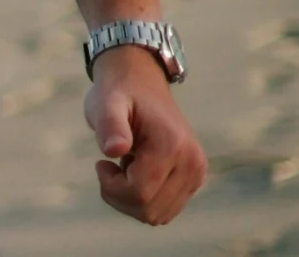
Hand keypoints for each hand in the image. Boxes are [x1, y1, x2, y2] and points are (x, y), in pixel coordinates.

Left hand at [83, 46, 205, 224]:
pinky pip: (165, 209)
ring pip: (158, 215)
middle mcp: (192, 164)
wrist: (141, 83)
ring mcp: (197, 174)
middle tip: (110, 166)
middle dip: (119, 195)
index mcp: (172, 146)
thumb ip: (109, 125)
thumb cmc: (119, 93)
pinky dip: (144, 199)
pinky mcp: (193, 179)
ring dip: (131, 199)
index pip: (139, 193)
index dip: (112, 186)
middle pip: (149, 210)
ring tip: (126, 166)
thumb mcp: (105, 103)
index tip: (101, 163)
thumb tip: (114, 150)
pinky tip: (136, 172)